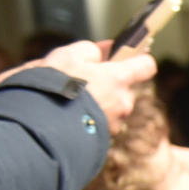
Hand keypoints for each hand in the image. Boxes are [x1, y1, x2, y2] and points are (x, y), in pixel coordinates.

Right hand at [5, 40, 153, 131]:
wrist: (43, 126)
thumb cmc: (55, 86)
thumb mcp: (67, 56)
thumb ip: (90, 50)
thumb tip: (102, 51)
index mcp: (118, 79)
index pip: (146, 65)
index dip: (138, 58)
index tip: (130, 55)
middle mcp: (123, 102)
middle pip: (124, 88)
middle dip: (107, 83)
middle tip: (83, 80)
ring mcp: (116, 123)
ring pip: (112, 107)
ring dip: (98, 102)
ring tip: (72, 100)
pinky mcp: (105, 139)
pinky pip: (101, 123)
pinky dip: (90, 118)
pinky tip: (71, 115)